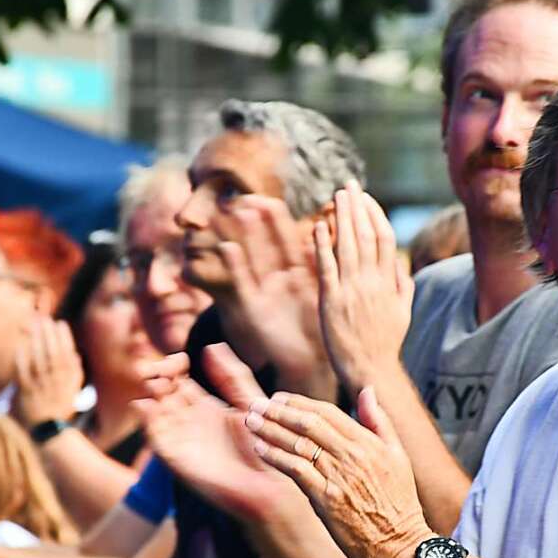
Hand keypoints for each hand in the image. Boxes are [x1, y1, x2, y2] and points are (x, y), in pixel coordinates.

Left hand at [12, 317, 83, 427]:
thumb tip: (75, 353)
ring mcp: (40, 385)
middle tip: (43, 318)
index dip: (64, 337)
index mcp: (68, 377)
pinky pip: (23, 373)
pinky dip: (22, 360)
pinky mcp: (26, 392)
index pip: (67, 352)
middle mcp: (55, 379)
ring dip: (35, 341)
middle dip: (48, 334)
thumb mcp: (75, 389)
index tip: (60, 323)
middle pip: (52, 352)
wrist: (50, 429)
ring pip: (38, 359)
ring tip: (32, 326)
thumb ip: (76, 371)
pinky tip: (20, 347)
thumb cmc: (62, 406)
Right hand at [135, 342, 303, 522]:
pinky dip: (146, 420)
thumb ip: (232, 376)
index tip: (180, 359)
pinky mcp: (176, 458)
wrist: (271, 483)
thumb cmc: (265, 446)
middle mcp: (188, 420)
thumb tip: (211, 346)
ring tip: (156, 383)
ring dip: (148, 394)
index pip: (177, 377)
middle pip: (160, 390)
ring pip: (152, 409)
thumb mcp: (250, 402)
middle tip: (161, 370)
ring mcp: (180, 438)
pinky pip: (155, 437)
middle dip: (154, 375)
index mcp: (204, 405)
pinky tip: (146, 405)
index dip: (173, 364)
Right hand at [219, 195, 335, 398]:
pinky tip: (228, 249)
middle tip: (250, 194)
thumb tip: (329, 235)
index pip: (289, 240)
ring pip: (254, 258)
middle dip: (260, 221)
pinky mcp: (255, 309)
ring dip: (247, 236)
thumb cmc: (317, 329)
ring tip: (239, 211)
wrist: (310, 363)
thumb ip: (322, 266)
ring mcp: (266, 292)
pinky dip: (236, 268)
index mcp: (299, 274)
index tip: (274, 196)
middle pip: (268, 244)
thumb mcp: (323, 294)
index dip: (282, 221)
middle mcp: (280, 280)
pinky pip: (244, 285)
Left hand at [246, 386, 432, 557]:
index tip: (279, 397)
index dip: (299, 402)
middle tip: (255, 404)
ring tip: (251, 422)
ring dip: (271, 430)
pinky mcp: (326, 499)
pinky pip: (296, 470)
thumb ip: (379, 422)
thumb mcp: (398, 456)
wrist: (401, 546)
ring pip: (298, 444)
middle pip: (308, 424)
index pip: (327, 412)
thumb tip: (367, 391)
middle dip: (278, 411)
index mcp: (368, 443)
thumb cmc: (399, 504)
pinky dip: (276, 457)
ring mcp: (338, 477)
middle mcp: (352, 455)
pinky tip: (260, 449)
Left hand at [315, 180, 412, 391]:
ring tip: (336, 196)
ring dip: (343, 217)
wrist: (370, 368)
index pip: (384, 238)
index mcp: (389, 282)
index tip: (365, 198)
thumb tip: (402, 268)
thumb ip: (403, 287)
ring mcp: (352, 290)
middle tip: (349, 184)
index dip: (375, 214)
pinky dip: (323, 245)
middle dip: (358, 207)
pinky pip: (327, 267)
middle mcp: (372, 281)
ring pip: (348, 245)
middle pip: (366, 234)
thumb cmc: (386, 343)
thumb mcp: (403, 313)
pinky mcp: (332, 301)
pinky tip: (318, 225)